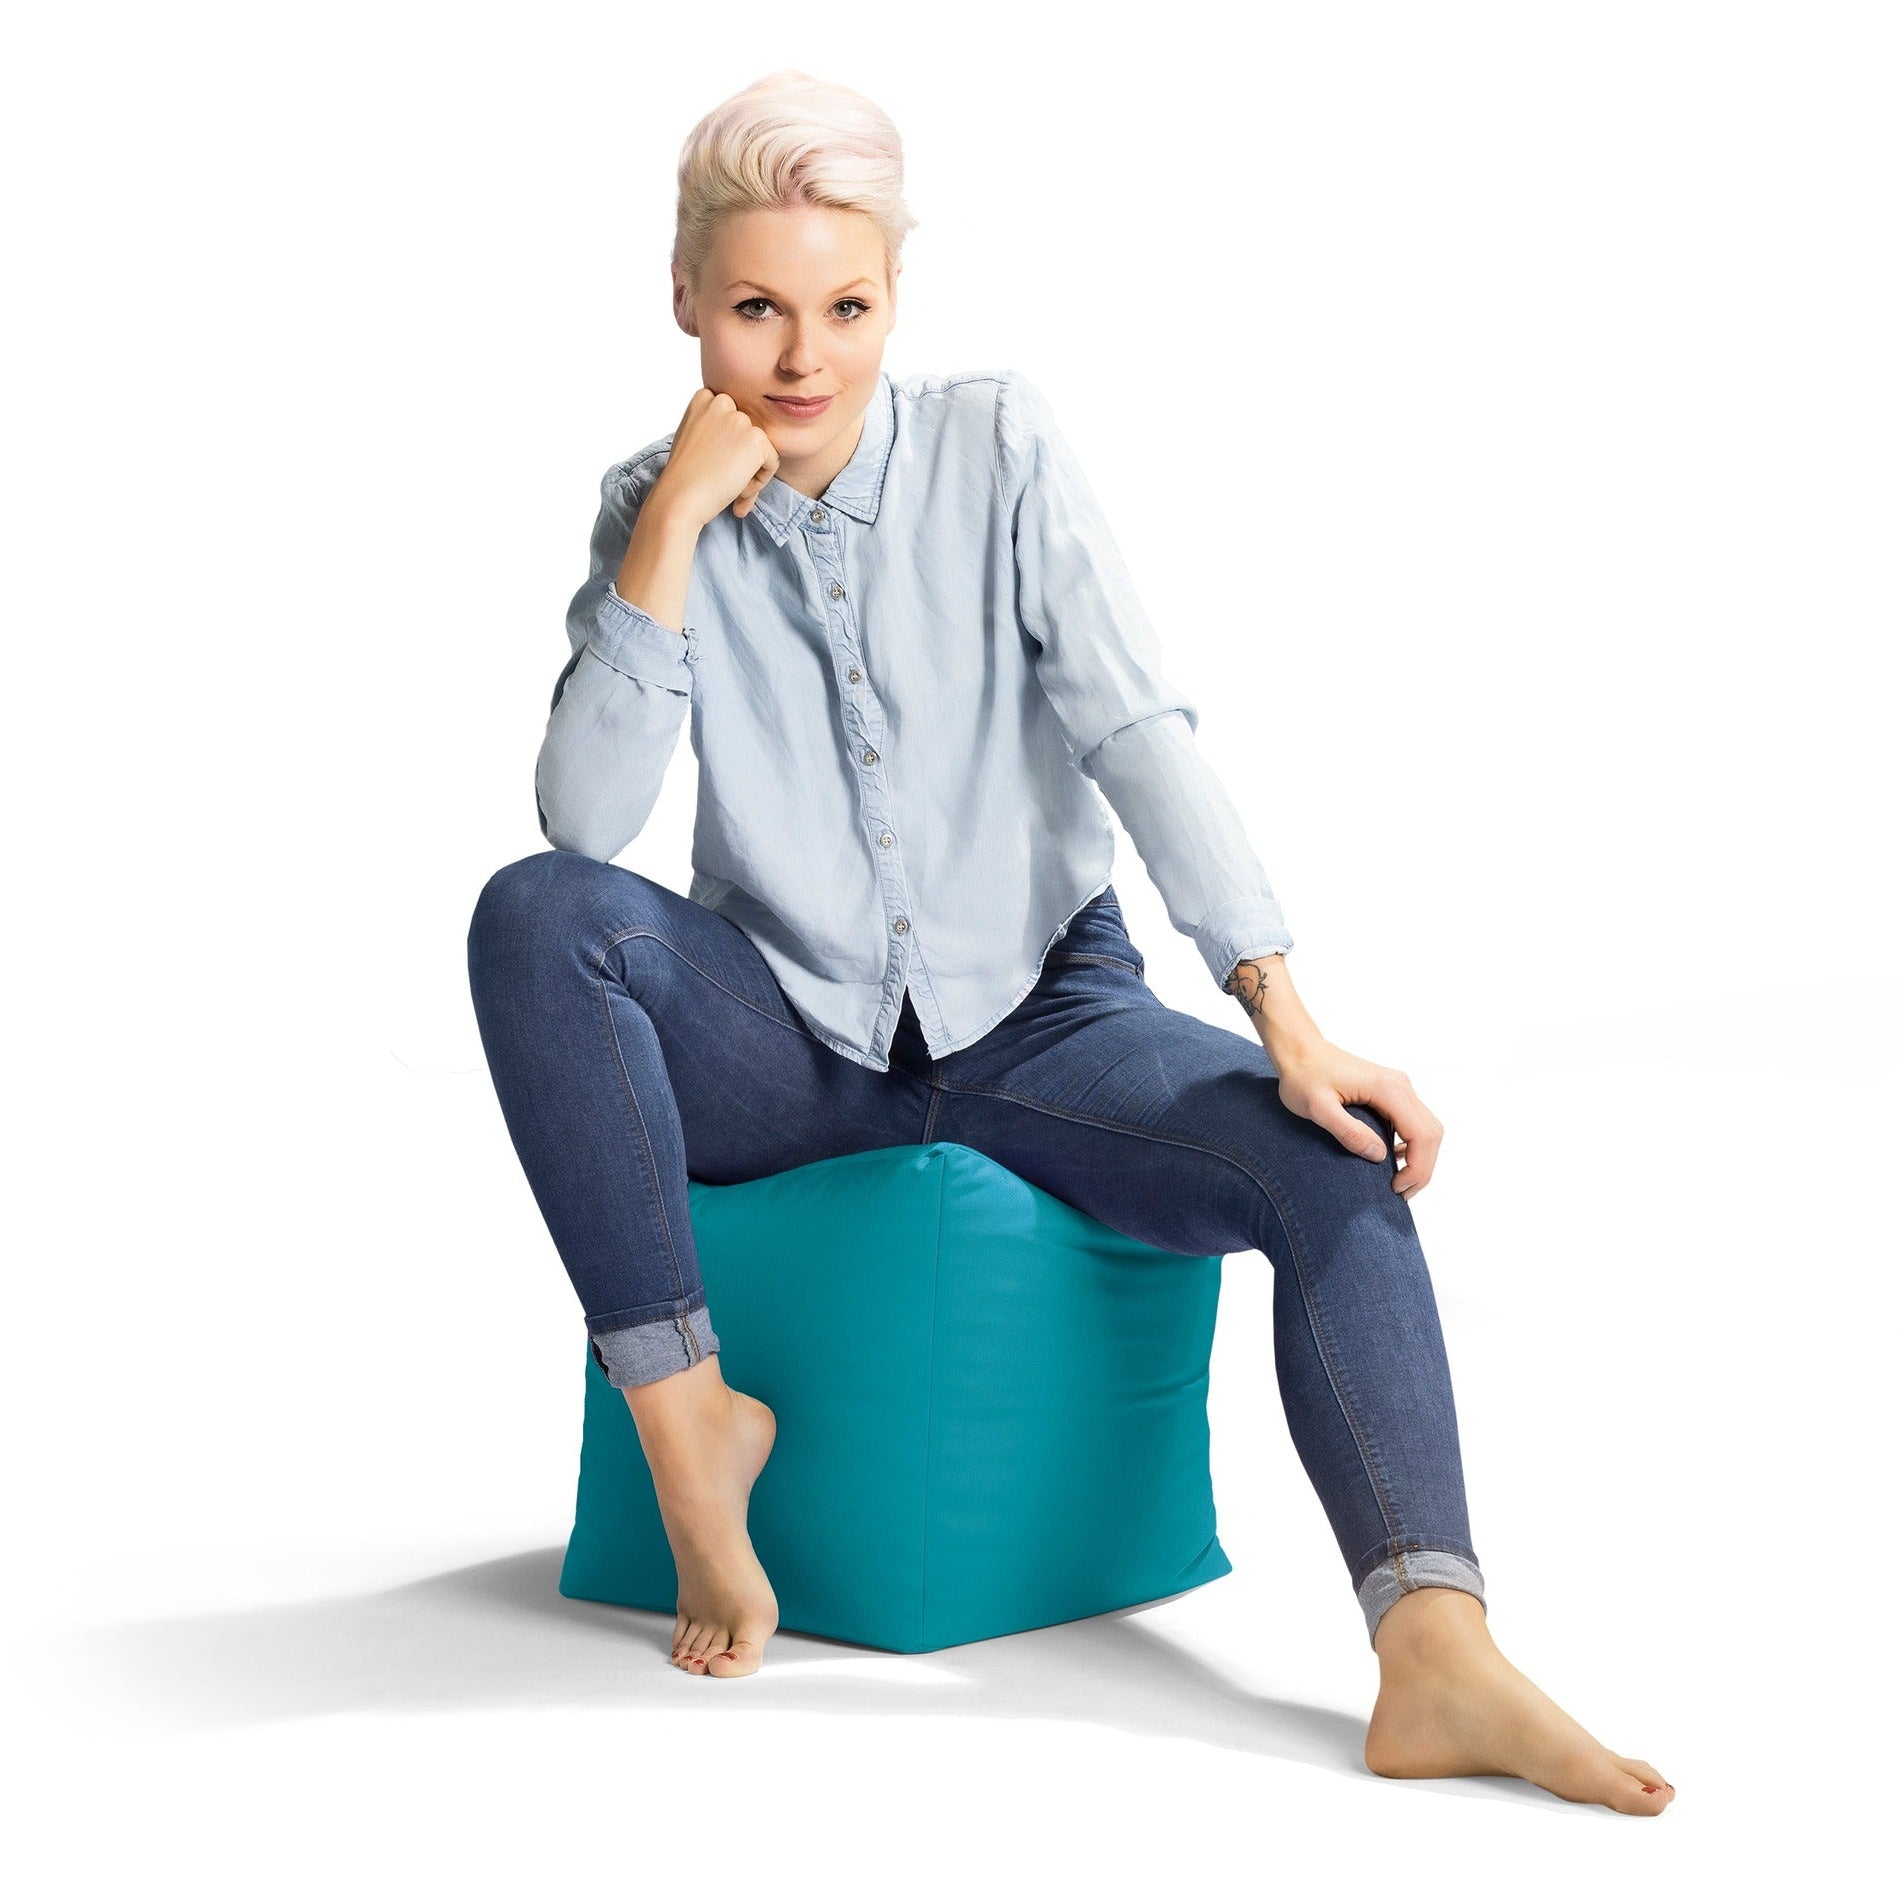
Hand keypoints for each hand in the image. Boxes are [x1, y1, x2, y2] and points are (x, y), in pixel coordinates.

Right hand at [650, 387, 780, 526]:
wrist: (680, 497)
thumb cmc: (683, 476)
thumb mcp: (693, 439)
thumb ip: (715, 429)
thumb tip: (740, 442)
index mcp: (704, 398)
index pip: (733, 420)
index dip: (728, 446)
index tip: (713, 464)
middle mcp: (723, 402)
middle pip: (748, 433)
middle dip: (740, 459)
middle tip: (721, 478)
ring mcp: (740, 419)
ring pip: (760, 449)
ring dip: (749, 471)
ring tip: (727, 485)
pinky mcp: (756, 439)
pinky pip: (772, 462)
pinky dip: (760, 481)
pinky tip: (738, 489)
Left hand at [1269, 1037, 1443, 1200]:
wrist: (1299, 1049)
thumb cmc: (1303, 1076)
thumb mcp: (1318, 1108)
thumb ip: (1348, 1131)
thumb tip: (1379, 1156)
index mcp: (1389, 1089)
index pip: (1422, 1135)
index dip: (1417, 1168)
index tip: (1395, 1188)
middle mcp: (1401, 1085)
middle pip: (1431, 1134)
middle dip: (1422, 1168)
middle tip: (1400, 1192)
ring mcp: (1399, 1087)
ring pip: (1427, 1128)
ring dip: (1420, 1158)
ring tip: (1399, 1181)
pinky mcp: (1391, 1091)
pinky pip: (1414, 1122)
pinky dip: (1412, 1145)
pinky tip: (1393, 1158)